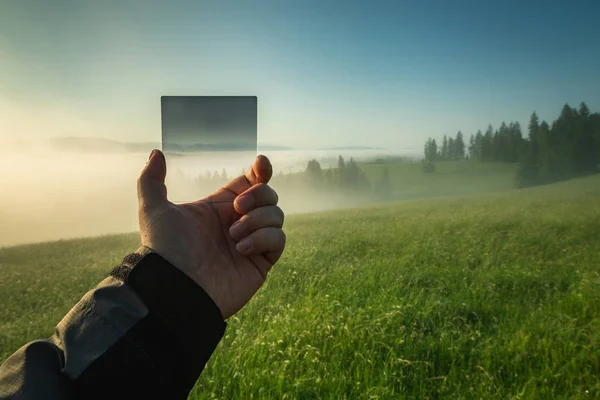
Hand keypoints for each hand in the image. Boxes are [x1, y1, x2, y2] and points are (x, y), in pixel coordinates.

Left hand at [136, 150, 285, 318]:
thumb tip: (156, 153)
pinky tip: (241, 248)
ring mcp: (252, 243)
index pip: (249, 183)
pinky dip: (264, 238)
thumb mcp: (153, 209)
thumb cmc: (165, 248)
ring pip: (277, 215)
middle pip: (268, 195)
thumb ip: (151, 180)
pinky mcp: (261, 263)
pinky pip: (279, 240)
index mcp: (218, 209)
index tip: (261, 165)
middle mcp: (238, 223)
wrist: (176, 286)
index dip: (260, 172)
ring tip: (233, 236)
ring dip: (258, 219)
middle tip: (237, 208)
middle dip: (258, 195)